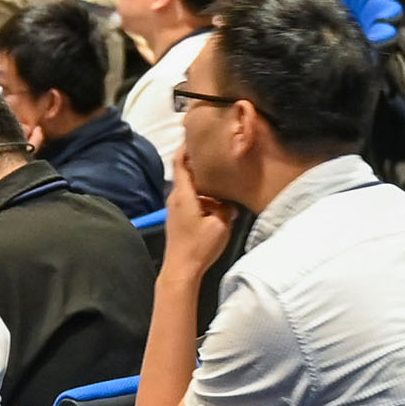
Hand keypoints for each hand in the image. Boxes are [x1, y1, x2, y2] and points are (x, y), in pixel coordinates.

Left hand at [158, 145, 239, 272]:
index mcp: (184, 194)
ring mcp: (174, 209)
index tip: (195, 136)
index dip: (186, 147)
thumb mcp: (220, 224)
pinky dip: (201, 195)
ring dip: (202, 182)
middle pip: (185, 173)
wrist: (181, 269)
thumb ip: (226, 208)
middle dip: (198, 163)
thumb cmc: (199, 246)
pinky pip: (190, 199)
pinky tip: (216, 202)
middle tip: (215, 153)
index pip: (180, 162)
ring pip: (189, 188)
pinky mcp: (178, 219)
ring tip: (220, 177)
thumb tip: (229, 201)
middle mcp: (175, 198)